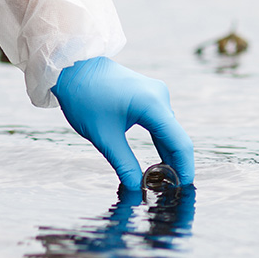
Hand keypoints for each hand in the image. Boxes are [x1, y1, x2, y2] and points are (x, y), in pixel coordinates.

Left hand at [51, 57, 193, 189]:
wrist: (73, 68)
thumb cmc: (84, 98)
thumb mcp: (104, 136)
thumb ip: (124, 163)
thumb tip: (137, 187)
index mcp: (152, 104)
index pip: (179, 142)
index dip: (185, 167)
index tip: (184, 188)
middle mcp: (160, 97)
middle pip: (177, 138)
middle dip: (177, 164)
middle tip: (172, 190)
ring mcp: (156, 94)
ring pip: (170, 132)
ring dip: (168, 155)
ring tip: (165, 180)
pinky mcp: (150, 96)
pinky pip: (162, 124)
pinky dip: (161, 143)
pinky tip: (159, 161)